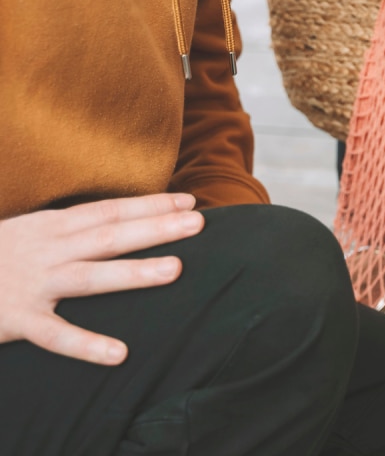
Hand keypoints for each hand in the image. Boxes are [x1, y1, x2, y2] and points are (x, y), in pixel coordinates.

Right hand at [0, 194, 203, 364]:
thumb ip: (70, 230)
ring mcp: (32, 284)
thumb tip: (117, 223)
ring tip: (175, 270)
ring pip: (91, 276)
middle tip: (198, 223)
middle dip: (155, 228)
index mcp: (49, 226)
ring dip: (134, 273)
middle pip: (109, 235)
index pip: (108, 210)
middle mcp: (45, 250)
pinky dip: (87, 345)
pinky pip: (56, 335)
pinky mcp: (16, 319)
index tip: (188, 199)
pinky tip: (119, 353)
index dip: (149, 204)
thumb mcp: (28, 232)